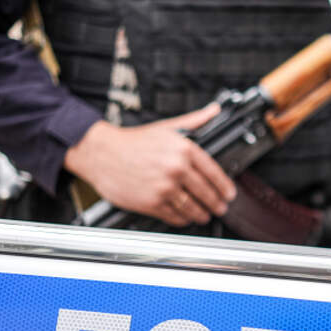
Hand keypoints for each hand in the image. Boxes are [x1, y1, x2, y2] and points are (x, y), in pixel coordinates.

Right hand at [64, 105, 236, 226]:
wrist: (102, 153)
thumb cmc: (133, 141)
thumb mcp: (167, 127)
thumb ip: (195, 120)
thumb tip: (214, 111)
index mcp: (184, 149)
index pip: (214, 172)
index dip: (224, 186)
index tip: (229, 193)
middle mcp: (176, 168)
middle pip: (206, 193)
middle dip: (216, 203)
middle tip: (220, 208)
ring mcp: (164, 187)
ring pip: (192, 207)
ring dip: (202, 214)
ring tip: (205, 215)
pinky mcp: (151, 203)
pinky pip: (174, 216)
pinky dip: (183, 219)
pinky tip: (186, 218)